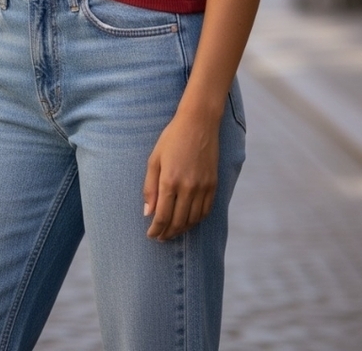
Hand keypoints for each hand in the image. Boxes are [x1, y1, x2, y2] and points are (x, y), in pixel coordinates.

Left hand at [142, 110, 219, 240]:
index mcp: (169, 180)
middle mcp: (187, 187)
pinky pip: (205, 211)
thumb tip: (147, 213)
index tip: (151, 235)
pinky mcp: (213, 184)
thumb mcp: (154, 159)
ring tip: (172, 231)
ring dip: (181, 230)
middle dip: (167, 233)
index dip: (156, 230)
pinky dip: (196, 220)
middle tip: (160, 237)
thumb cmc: (172, 138)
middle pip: (177, 222)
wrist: (199, 123)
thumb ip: (149, 188)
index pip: (162, 216)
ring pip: (192, 220)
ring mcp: (203, 187)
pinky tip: (188, 221)